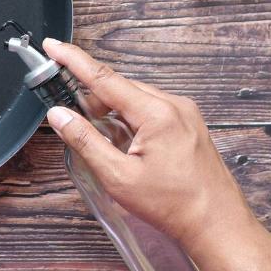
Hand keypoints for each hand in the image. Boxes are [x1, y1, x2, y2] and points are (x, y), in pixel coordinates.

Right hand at [42, 38, 253, 251]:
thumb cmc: (173, 205)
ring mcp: (184, 113)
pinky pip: (152, 109)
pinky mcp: (189, 124)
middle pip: (120, 87)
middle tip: (71, 115)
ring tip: (104, 140)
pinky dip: (132, 119)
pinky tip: (126, 143)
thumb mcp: (118, 177)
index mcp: (156, 113)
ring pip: (136, 98)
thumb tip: (59, 115)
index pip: (104, 78)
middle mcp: (173, 104)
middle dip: (92, 97)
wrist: (218, 224)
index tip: (52, 46)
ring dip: (113, 111)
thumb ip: (85, 141)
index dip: (73, 60)